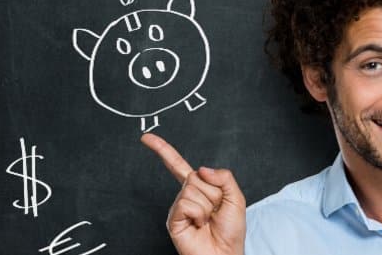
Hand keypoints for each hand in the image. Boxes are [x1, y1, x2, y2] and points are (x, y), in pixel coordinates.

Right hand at [141, 133, 246, 254]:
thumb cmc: (231, 230)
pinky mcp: (173, 219)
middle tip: (215, 211)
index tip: (146, 138)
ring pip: (191, 189)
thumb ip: (223, 176)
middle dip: (212, 193)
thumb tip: (201, 169)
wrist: (224, 253)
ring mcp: (178, 207)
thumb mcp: (236, 197)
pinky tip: (199, 224)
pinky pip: (185, 203)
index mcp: (199, 187)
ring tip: (207, 220)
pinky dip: (198, 213)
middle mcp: (186, 195)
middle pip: (195, 177)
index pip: (178, 165)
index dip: (163, 151)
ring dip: (206, 205)